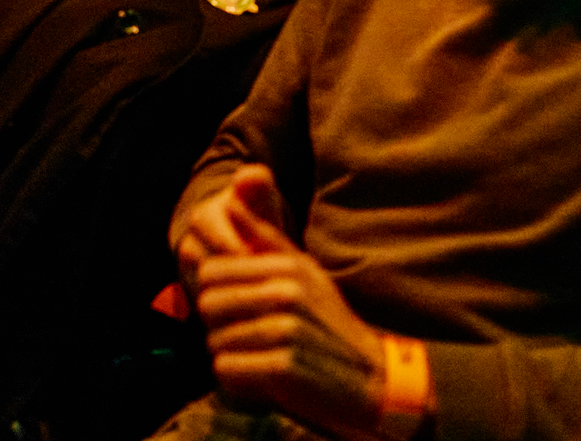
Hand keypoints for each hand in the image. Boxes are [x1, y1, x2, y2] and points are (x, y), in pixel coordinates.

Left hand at [189, 167, 388, 436]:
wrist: (373, 379)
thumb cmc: (328, 324)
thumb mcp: (304, 273)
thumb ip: (263, 238)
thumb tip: (230, 200)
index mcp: (287, 267)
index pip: (209, 271)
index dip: (216, 294)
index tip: (238, 311)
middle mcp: (285, 293)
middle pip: (207, 304)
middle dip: (219, 326)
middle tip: (249, 340)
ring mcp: (285, 331)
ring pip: (214, 341)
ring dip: (231, 356)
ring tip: (263, 360)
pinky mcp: (282, 368)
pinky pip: (227, 371)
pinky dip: (238, 381)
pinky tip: (264, 381)